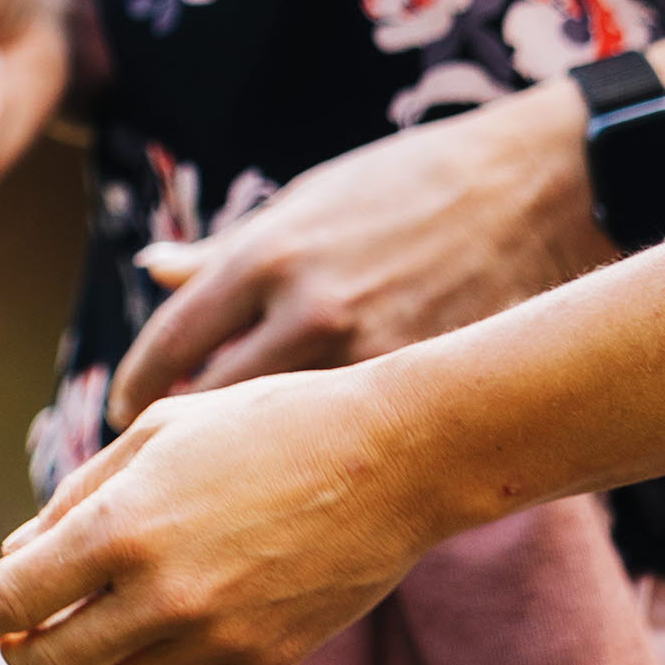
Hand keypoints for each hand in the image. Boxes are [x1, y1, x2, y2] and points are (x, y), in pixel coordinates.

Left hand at [0, 368, 464, 664]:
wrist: (392, 456)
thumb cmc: (268, 423)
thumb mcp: (160, 433)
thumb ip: (76, 496)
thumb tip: (13, 554)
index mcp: (120, 525)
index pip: (9, 599)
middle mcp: (160, 593)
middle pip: (50, 660)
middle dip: (20, 649)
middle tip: (19, 632)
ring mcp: (215, 636)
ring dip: (90, 659)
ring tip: (99, 618)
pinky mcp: (263, 662)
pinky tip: (155, 644)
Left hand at [108, 81, 617, 423]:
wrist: (540, 193)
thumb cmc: (412, 186)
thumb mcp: (307, 203)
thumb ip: (225, 252)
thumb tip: (152, 269)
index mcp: (265, 257)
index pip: (171, 344)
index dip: (137, 387)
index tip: (124, 410)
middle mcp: (305, 313)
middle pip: (208, 408)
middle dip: (175, 438)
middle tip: (156, 459)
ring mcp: (366, 360)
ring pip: (274, 440)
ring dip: (239, 461)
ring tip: (220, 478)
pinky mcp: (416, 393)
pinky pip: (343, 445)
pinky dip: (313, 461)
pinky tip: (305, 474)